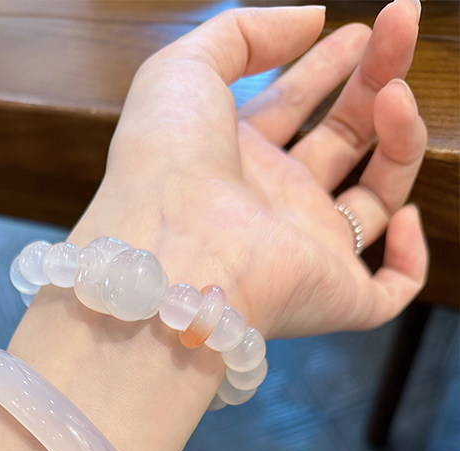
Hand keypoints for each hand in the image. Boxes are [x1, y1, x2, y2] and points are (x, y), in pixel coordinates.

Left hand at [69, 1, 427, 340]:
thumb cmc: (165, 167)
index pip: (290, 109)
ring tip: (396, 94)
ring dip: (401, 140)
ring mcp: (306, 254)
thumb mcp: (185, 69)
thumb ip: (245, 32)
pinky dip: (409, 256)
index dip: (325, 67)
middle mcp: (271, 208)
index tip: (361, 28)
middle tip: (400, 27)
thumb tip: (311, 18)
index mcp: (232, 160)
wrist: (172, 256)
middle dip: (374, 82)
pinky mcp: (334, 297)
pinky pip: (388, 291)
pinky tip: (405, 215)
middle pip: (341, 142)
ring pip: (375, 200)